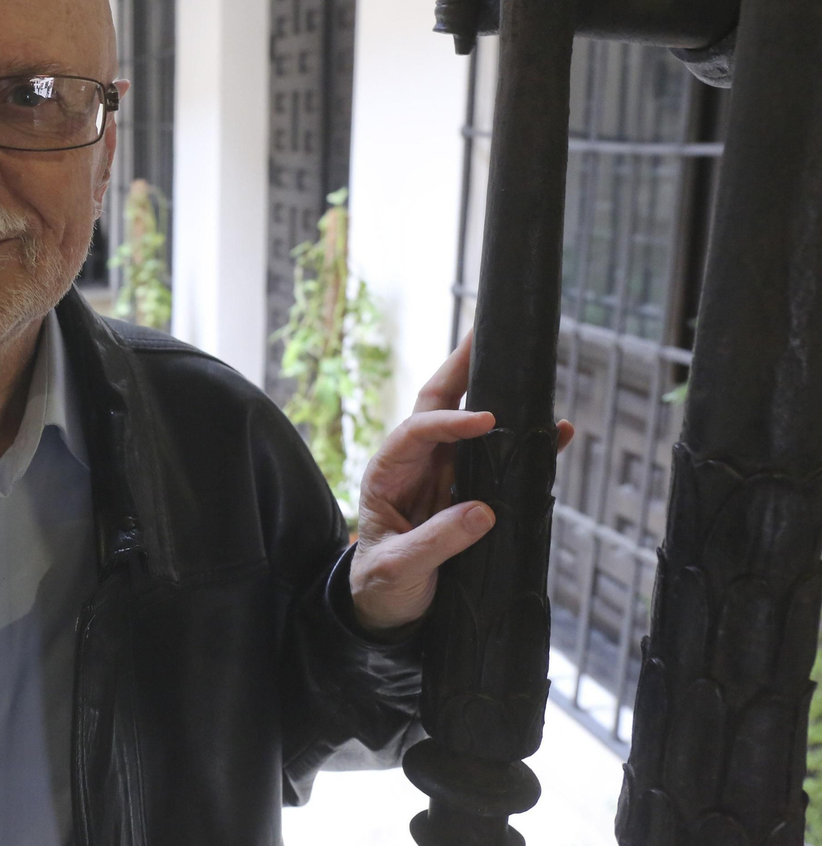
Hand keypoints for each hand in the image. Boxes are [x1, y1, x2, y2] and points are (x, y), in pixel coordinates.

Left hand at [348, 330, 573, 632]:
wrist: (388, 606)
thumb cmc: (382, 584)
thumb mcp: (399, 569)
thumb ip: (435, 542)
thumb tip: (483, 512)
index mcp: (387, 472)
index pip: (417, 432)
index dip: (450, 422)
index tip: (485, 420)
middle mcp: (415, 462)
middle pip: (436, 403)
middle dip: (460, 368)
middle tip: (485, 333)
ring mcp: (443, 473)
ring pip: (469, 422)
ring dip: (494, 391)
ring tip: (524, 360)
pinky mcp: (468, 490)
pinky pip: (499, 460)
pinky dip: (526, 442)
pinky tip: (557, 430)